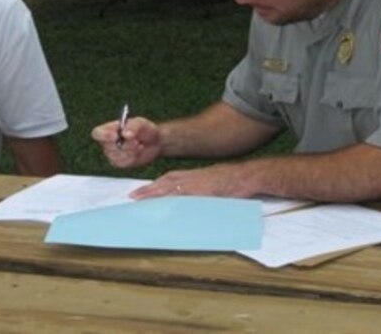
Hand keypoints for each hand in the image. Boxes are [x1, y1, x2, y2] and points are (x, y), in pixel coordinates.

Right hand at [91, 116, 162, 168]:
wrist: (154, 142)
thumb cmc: (145, 129)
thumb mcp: (141, 123)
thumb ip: (133, 126)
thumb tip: (124, 134)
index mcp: (108, 129)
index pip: (97, 133)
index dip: (104, 135)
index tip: (116, 136)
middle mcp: (107, 142)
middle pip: (108, 147)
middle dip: (124, 145)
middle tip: (136, 141)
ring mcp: (112, 154)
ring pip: (115, 157)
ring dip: (129, 152)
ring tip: (138, 145)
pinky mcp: (119, 163)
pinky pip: (121, 164)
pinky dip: (131, 158)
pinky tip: (137, 152)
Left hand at [130, 163, 255, 199]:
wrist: (247, 176)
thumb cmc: (233, 182)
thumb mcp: (213, 185)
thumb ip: (200, 192)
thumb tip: (191, 203)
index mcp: (194, 176)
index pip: (169, 179)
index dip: (154, 185)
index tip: (141, 191)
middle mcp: (192, 177)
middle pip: (165, 182)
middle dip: (148, 190)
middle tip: (133, 197)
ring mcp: (197, 183)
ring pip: (170, 188)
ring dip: (154, 194)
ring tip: (140, 201)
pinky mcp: (202, 191)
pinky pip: (183, 196)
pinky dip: (170, 200)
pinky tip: (162, 205)